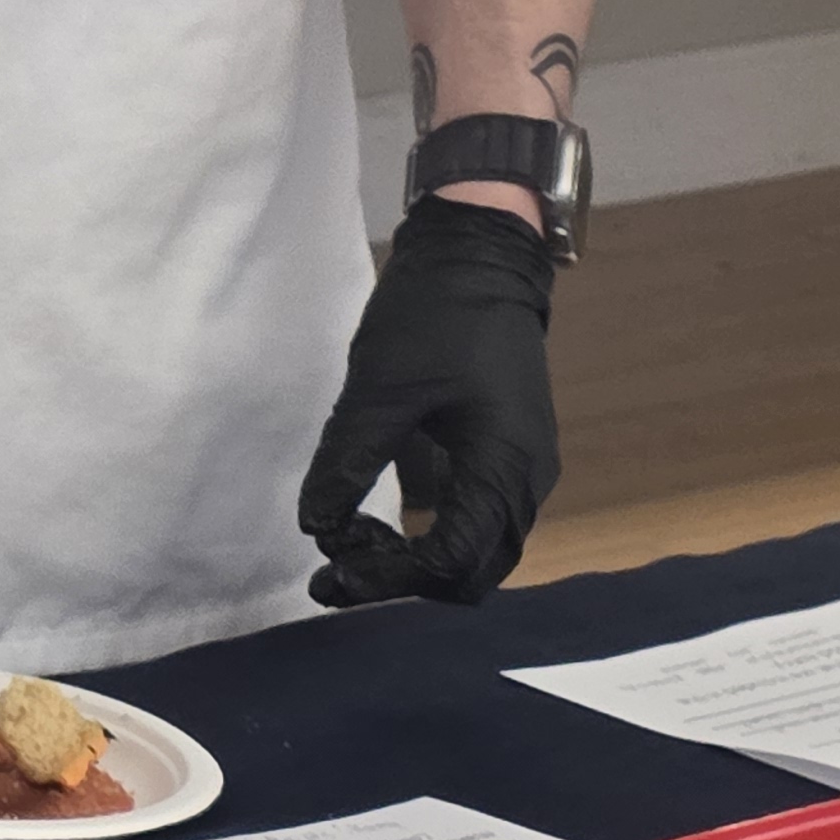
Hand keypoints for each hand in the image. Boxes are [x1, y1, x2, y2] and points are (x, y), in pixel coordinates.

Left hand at [297, 197, 561, 607]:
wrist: (480, 258)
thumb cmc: (434, 317)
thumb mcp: (379, 390)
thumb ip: (348, 461)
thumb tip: (313, 527)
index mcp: (504, 467)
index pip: (455, 563)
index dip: (392, 581)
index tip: (332, 574)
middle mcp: (526, 481)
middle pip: (475, 572)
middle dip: (403, 581)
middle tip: (334, 572)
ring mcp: (522, 469)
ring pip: (478, 550)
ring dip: (416, 562)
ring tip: (346, 546)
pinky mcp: (505, 453)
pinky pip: (475, 518)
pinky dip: (430, 535)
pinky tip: (373, 522)